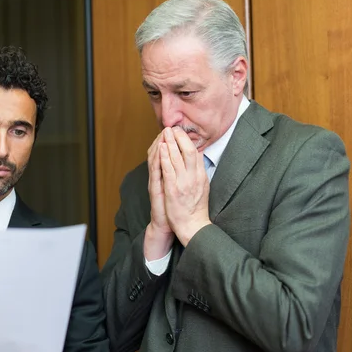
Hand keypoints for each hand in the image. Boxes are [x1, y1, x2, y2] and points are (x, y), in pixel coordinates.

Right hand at [145, 131, 175, 259]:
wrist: (176, 225)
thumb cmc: (180, 207)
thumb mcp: (184, 186)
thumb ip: (187, 172)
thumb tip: (196, 159)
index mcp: (168, 174)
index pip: (167, 152)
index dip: (171, 140)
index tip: (178, 129)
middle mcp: (160, 176)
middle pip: (159, 152)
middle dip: (165, 138)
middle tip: (169, 126)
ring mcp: (156, 181)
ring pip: (155, 158)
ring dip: (159, 144)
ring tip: (163, 133)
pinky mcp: (155, 188)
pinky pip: (155, 170)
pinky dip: (157, 159)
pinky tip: (160, 149)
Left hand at [160, 127, 210, 245]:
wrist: (192, 226)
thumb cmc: (195, 208)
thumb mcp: (202, 186)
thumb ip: (199, 170)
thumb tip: (199, 155)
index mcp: (201, 175)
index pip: (195, 152)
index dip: (187, 140)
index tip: (181, 131)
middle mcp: (194, 177)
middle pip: (188, 151)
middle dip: (180, 137)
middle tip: (173, 127)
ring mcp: (184, 182)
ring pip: (177, 158)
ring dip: (171, 142)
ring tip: (166, 131)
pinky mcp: (173, 189)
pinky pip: (169, 169)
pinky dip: (165, 157)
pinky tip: (162, 147)